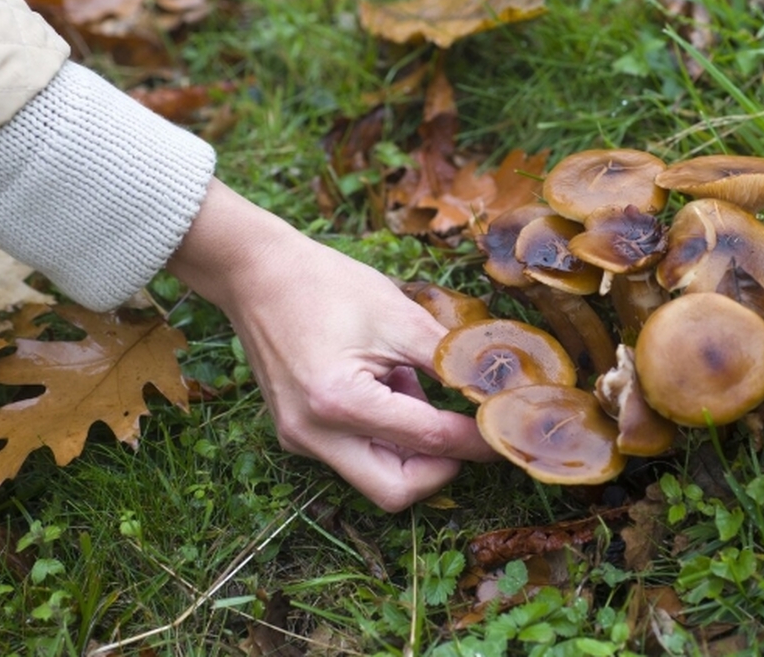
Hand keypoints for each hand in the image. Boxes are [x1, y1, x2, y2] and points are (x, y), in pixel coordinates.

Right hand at [167, 179, 497, 510]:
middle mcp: (313, 434)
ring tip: (410, 386)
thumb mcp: (399, 316)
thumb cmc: (325, 285)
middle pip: (395, 490)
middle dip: (440, 468)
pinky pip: (352, 456)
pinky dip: (383, 436)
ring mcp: (299, 439)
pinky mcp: (295, 435)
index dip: (476, 438)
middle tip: (468, 432)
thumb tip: (497, 391)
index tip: (508, 430)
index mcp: (339, 401)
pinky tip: (384, 386)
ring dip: (410, 449)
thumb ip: (450, 360)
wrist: (256, 273)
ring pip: (374, 477)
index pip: (428, 440)